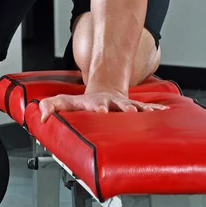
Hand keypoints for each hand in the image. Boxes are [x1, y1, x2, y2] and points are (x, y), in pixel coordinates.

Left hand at [39, 87, 168, 122]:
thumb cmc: (84, 102)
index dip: (98, 108)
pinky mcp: (134, 108)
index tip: (101, 110)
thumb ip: (52, 106)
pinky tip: (163, 111)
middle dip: (124, 108)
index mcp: (96, 103)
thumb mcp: (66, 102)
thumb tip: (42, 116)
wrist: (104, 90)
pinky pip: (146, 108)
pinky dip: (154, 109)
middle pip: (119, 105)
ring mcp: (124, 105)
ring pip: (135, 106)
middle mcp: (112, 103)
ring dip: (142, 110)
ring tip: (150, 112)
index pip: (97, 106)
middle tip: (129, 111)